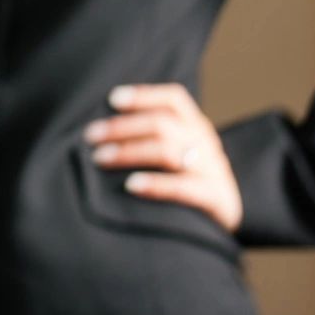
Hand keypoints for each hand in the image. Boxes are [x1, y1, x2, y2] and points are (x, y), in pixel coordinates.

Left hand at [85, 82, 242, 231]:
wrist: (224, 218)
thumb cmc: (184, 178)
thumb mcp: (176, 150)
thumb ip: (151, 135)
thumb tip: (99, 128)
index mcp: (195, 125)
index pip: (174, 99)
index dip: (143, 95)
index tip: (112, 99)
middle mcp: (206, 142)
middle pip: (162, 124)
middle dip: (121, 128)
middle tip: (90, 136)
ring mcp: (213, 170)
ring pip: (167, 151)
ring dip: (128, 152)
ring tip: (100, 158)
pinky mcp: (216, 199)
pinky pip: (184, 188)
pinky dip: (155, 184)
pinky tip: (131, 185)